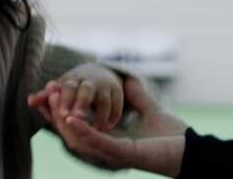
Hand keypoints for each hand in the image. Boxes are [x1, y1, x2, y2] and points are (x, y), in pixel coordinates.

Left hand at [28, 62, 123, 130]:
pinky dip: (113, 117)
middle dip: (80, 105)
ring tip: (95, 131)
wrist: (99, 74)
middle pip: (86, 91)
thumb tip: (30, 101)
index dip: (65, 99)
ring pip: (103, 100)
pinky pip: (117, 105)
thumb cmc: (73, 88)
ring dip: (99, 116)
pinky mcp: (117, 92)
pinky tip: (107, 128)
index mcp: (72, 80)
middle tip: (75, 120)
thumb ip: (46, 98)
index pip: (68, 87)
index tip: (62, 114)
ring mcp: (105, 86)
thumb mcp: (60, 90)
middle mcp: (89, 81)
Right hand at [33, 77, 187, 176]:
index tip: (47, 94)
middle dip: (55, 115)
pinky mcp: (124, 153)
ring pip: (79, 139)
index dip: (60, 112)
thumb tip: (130, 80)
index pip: (78, 126)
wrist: (190, 150)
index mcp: (111, 139)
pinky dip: (83, 130)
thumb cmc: (172, 135)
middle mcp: (108, 148)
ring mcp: (114, 153)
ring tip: (53, 103)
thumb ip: (137, 96)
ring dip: (64, 121)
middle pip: (72, 133)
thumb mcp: (150, 110)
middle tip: (42, 96)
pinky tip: (71, 118)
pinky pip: (98, 142)